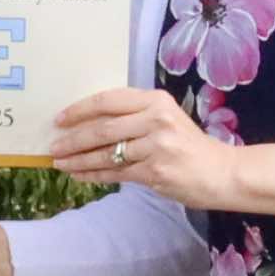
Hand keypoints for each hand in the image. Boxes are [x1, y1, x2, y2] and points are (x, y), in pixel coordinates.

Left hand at [49, 87, 240, 209]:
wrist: (221, 172)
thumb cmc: (189, 145)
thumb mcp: (166, 119)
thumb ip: (134, 116)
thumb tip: (90, 123)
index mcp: (156, 100)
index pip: (108, 100)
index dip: (80, 109)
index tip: (60, 118)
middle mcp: (155, 119)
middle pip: (102, 128)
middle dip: (73, 139)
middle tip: (53, 146)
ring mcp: (155, 146)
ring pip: (105, 153)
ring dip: (78, 159)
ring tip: (59, 162)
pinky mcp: (154, 171)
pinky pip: (115, 173)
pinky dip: (93, 175)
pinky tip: (79, 175)